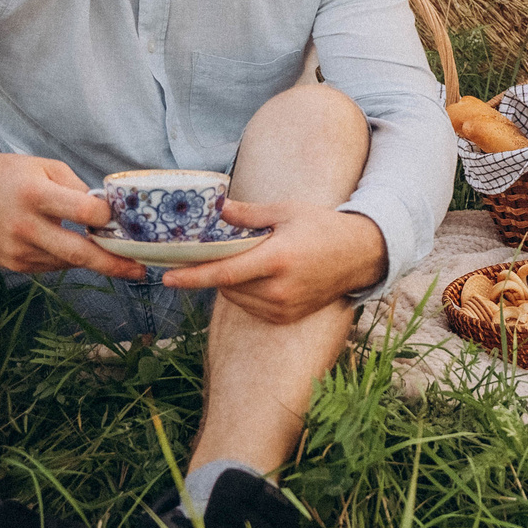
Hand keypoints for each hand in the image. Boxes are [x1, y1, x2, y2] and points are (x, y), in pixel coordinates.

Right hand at [0, 151, 149, 279]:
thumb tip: (107, 211)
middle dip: (113, 264)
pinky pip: (51, 266)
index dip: (106, 217)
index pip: (82, 212)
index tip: (120, 218)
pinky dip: (66, 258)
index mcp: (35, 194)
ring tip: (113, 255)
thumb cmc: (8, 175)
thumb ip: (76, 188)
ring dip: (91, 259)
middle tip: (140, 271)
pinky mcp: (13, 264)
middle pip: (78, 253)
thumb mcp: (44, 166)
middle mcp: (24, 226)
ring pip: (67, 262)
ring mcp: (17, 250)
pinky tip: (72, 247)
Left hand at [161, 199, 386, 323]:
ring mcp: (283, 307)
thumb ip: (248, 214)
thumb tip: (217, 209)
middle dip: (216, 270)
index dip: (192, 277)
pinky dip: (246, 293)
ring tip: (248, 260)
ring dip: (231, 282)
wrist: (359, 255)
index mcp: (277, 259)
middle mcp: (279, 289)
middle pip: (227, 286)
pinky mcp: (286, 317)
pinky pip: (252, 308)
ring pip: (237, 298)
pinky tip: (260, 276)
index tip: (167, 279)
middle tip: (218, 251)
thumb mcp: (286, 212)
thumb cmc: (323, 228)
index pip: (224, 273)